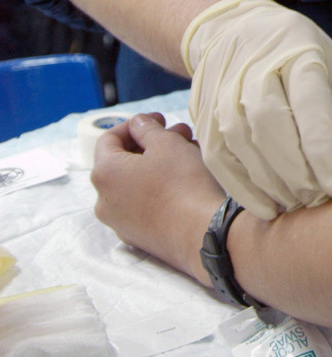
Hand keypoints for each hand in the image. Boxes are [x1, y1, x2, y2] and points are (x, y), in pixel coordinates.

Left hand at [91, 114, 222, 279]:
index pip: (108, 139)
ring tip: (188, 154)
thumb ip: (147, 129)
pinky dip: (157, 187)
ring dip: (157, 164)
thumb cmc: (182, 182)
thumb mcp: (166, 143)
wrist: (202, 234)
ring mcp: (120, 222)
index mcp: (104, 174)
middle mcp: (104, 201)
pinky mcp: (139, 236)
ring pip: (135, 183)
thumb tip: (138, 125)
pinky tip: (182, 180)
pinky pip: (142, 204)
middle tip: (178, 134)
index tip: (157, 120)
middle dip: (151, 144)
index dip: (134, 125)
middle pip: (123, 161)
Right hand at [182, 0, 331, 218]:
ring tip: (297, 203)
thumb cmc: (302, 60)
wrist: (235, 32)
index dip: (322, 146)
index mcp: (301, 54)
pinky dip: (242, 189)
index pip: (309, 100)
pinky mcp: (203, 113)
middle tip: (317, 199)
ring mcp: (223, 89)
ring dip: (271, 184)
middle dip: (296, 171)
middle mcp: (257, 67)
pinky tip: (267, 206)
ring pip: (241, 142)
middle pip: (270, 123)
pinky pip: (218, 158)